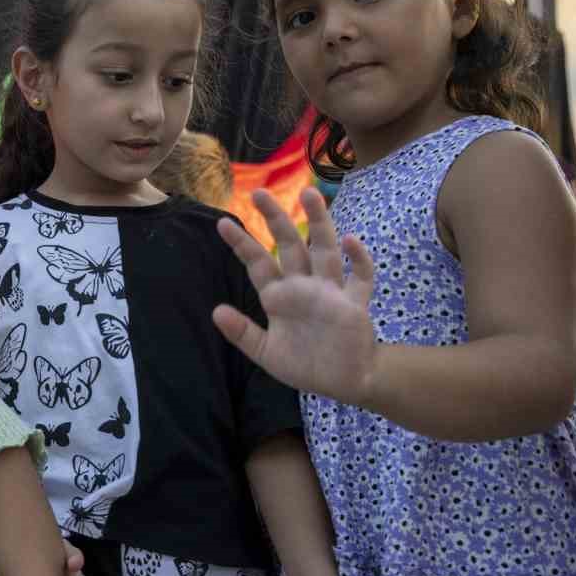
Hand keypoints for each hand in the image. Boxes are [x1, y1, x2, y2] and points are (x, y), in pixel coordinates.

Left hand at [213, 188, 380, 406]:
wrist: (344, 382)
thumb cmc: (305, 364)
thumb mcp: (266, 353)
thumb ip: (243, 334)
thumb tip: (216, 312)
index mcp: (279, 297)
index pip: (258, 264)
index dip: (242, 244)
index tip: (222, 223)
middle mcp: (304, 286)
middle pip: (290, 245)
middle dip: (276, 220)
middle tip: (259, 193)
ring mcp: (330, 292)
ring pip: (325, 250)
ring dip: (319, 223)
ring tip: (309, 194)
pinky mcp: (354, 304)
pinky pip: (360, 277)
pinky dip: (358, 259)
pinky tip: (350, 240)